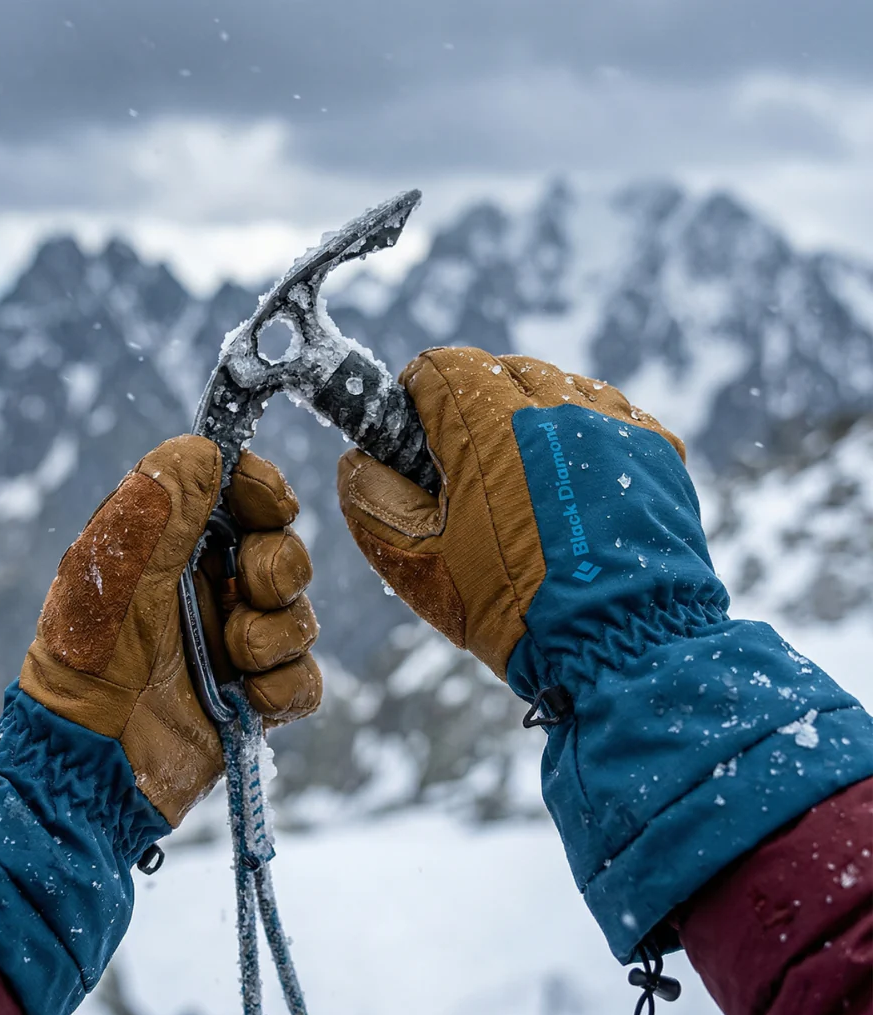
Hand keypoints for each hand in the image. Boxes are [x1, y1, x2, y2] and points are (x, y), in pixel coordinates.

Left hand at [21, 437, 320, 825]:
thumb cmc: (87, 655)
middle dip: (278, 568)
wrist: (88, 763)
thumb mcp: (114, 564)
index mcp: (173, 549)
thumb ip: (163, 499)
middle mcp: (209, 590)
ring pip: (301, 615)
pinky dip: (284, 688)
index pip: (241, 496)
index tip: (270, 506)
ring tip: (235, 656)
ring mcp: (235, 647)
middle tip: (247, 590)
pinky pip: (306, 679)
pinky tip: (248, 700)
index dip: (265, 492)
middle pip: (285, 551)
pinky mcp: (255, 701)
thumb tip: (211, 445)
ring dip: (275, 634)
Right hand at [337, 346, 685, 680]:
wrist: (622, 645)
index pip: (440, 367)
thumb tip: (360, 458)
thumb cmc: (512, 608)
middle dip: (474, 405)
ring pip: (557, 386)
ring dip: (531, 416)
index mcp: (488, 427)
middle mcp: (555, 406)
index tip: (418, 436)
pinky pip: (608, 414)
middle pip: (499, 370)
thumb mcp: (414, 561)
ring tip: (526, 479)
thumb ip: (370, 497)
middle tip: (470, 467)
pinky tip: (576, 487)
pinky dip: (584, 435)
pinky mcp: (656, 447)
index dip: (417, 397)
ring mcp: (612, 422)